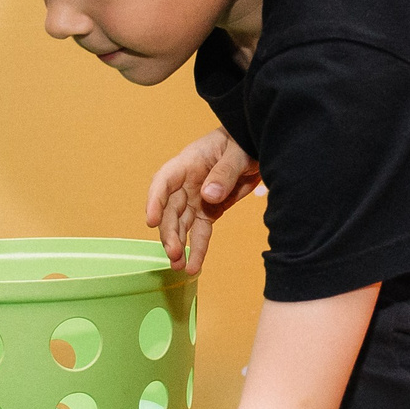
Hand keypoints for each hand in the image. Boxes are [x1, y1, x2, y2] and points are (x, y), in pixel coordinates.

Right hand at [146, 129, 258, 274]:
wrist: (257, 147)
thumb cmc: (244, 141)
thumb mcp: (238, 153)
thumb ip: (224, 173)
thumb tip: (208, 196)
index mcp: (189, 163)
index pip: (164, 181)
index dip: (155, 201)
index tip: (152, 221)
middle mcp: (186, 183)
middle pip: (170, 209)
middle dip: (169, 232)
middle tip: (174, 253)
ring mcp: (196, 198)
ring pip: (181, 224)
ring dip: (178, 244)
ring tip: (178, 265)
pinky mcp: (208, 211)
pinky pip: (200, 232)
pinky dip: (198, 249)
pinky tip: (193, 267)